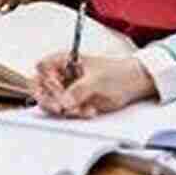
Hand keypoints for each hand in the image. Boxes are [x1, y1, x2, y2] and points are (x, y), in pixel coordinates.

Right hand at [31, 54, 154, 117]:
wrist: (134, 83)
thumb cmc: (117, 72)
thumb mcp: (97, 79)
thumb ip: (78, 90)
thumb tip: (63, 103)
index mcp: (64, 60)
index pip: (41, 69)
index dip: (46, 80)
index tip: (58, 89)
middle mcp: (62, 75)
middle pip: (41, 88)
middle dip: (51, 100)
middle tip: (61, 109)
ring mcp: (67, 90)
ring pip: (52, 103)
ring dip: (65, 110)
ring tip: (84, 109)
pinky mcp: (74, 103)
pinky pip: (65, 112)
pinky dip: (76, 114)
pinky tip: (91, 110)